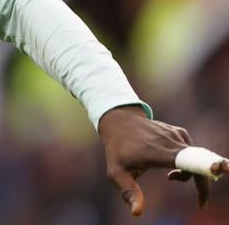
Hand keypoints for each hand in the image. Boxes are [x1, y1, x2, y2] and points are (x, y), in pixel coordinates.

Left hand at [98, 105, 228, 215]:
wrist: (118, 120)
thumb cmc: (117, 149)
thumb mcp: (116, 172)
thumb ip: (128, 191)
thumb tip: (137, 213)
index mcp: (158, 152)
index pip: (188, 158)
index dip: (207, 164)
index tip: (223, 168)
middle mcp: (171, 141)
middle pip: (200, 165)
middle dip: (204, 185)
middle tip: (200, 204)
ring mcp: (177, 135)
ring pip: (196, 160)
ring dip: (190, 176)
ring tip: (170, 178)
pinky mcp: (179, 132)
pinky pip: (192, 152)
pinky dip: (188, 164)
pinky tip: (172, 168)